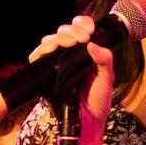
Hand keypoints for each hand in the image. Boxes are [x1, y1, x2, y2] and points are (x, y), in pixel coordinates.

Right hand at [27, 13, 119, 144]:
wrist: (88, 119)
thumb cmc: (98, 98)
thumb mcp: (107, 77)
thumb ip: (104, 59)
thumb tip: (92, 44)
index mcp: (85, 51)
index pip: (80, 29)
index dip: (82, 24)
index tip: (89, 29)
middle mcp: (69, 54)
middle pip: (63, 32)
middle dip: (72, 31)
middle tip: (81, 39)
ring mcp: (56, 63)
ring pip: (50, 41)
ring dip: (58, 38)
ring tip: (69, 43)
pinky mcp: (45, 73)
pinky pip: (38, 57)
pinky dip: (41, 50)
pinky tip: (50, 49)